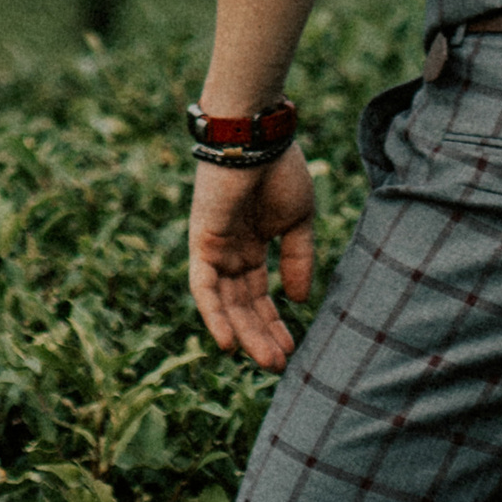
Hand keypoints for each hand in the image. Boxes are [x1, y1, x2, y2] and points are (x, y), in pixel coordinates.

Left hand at [188, 146, 316, 369]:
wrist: (258, 136)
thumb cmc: (280, 169)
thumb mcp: (298, 220)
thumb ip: (298, 260)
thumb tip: (299, 301)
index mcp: (251, 244)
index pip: (258, 294)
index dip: (273, 322)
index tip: (292, 349)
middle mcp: (229, 251)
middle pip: (242, 304)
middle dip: (261, 335)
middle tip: (280, 365)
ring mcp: (214, 248)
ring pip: (225, 303)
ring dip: (244, 333)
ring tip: (266, 361)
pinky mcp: (201, 243)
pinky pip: (203, 287)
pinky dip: (213, 315)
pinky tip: (228, 344)